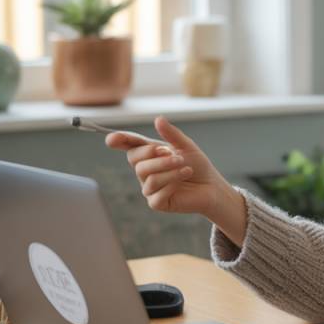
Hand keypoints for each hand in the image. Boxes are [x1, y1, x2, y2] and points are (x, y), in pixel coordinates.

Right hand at [105, 116, 229, 217]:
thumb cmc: (197, 165)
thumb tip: (158, 119)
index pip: (130, 146)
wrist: (212, 187)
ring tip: (186, 167)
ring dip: (169, 170)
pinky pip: (155, 193)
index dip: (120, 141)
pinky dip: (172, 184)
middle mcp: (145, 171)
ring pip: (149, 177)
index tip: (112, 139)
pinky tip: (183, 181)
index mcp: (149, 155)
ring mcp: (149, 188)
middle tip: (177, 156)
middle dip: (157, 157)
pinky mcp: (156, 203)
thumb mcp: (186, 146)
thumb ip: (171, 134)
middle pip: (136, 161)